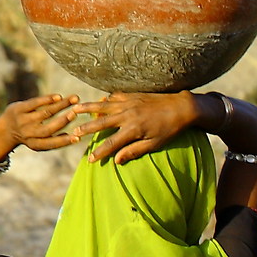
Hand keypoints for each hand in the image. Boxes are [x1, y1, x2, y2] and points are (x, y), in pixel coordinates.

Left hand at [0, 93, 82, 157]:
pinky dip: (48, 99)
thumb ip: (54, 140)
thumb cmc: (30, 136)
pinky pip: (35, 103)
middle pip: (48, 128)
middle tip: (76, 113)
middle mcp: (29, 133)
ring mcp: (23, 121)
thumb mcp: (39, 142)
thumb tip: (76, 137)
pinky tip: (59, 96)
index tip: (78, 137)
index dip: (65, 141)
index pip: (51, 143)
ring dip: (61, 105)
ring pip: (45, 113)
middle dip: (63, 121)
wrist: (5, 130)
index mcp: (35, 144)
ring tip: (75, 98)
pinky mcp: (19, 109)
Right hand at [75, 92, 202, 164]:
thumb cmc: (170, 129)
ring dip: (88, 108)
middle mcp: (128, 114)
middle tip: (74, 134)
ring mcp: (129, 102)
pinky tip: (99, 103)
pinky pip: (114, 97)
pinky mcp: (132, 95)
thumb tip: (117, 161)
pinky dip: (105, 100)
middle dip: (86, 129)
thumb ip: (134, 151)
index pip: (112, 144)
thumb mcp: (154, 144)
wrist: (182, 107)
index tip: (90, 160)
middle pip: (101, 123)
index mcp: (133, 129)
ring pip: (103, 105)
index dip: (100, 152)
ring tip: (74, 110)